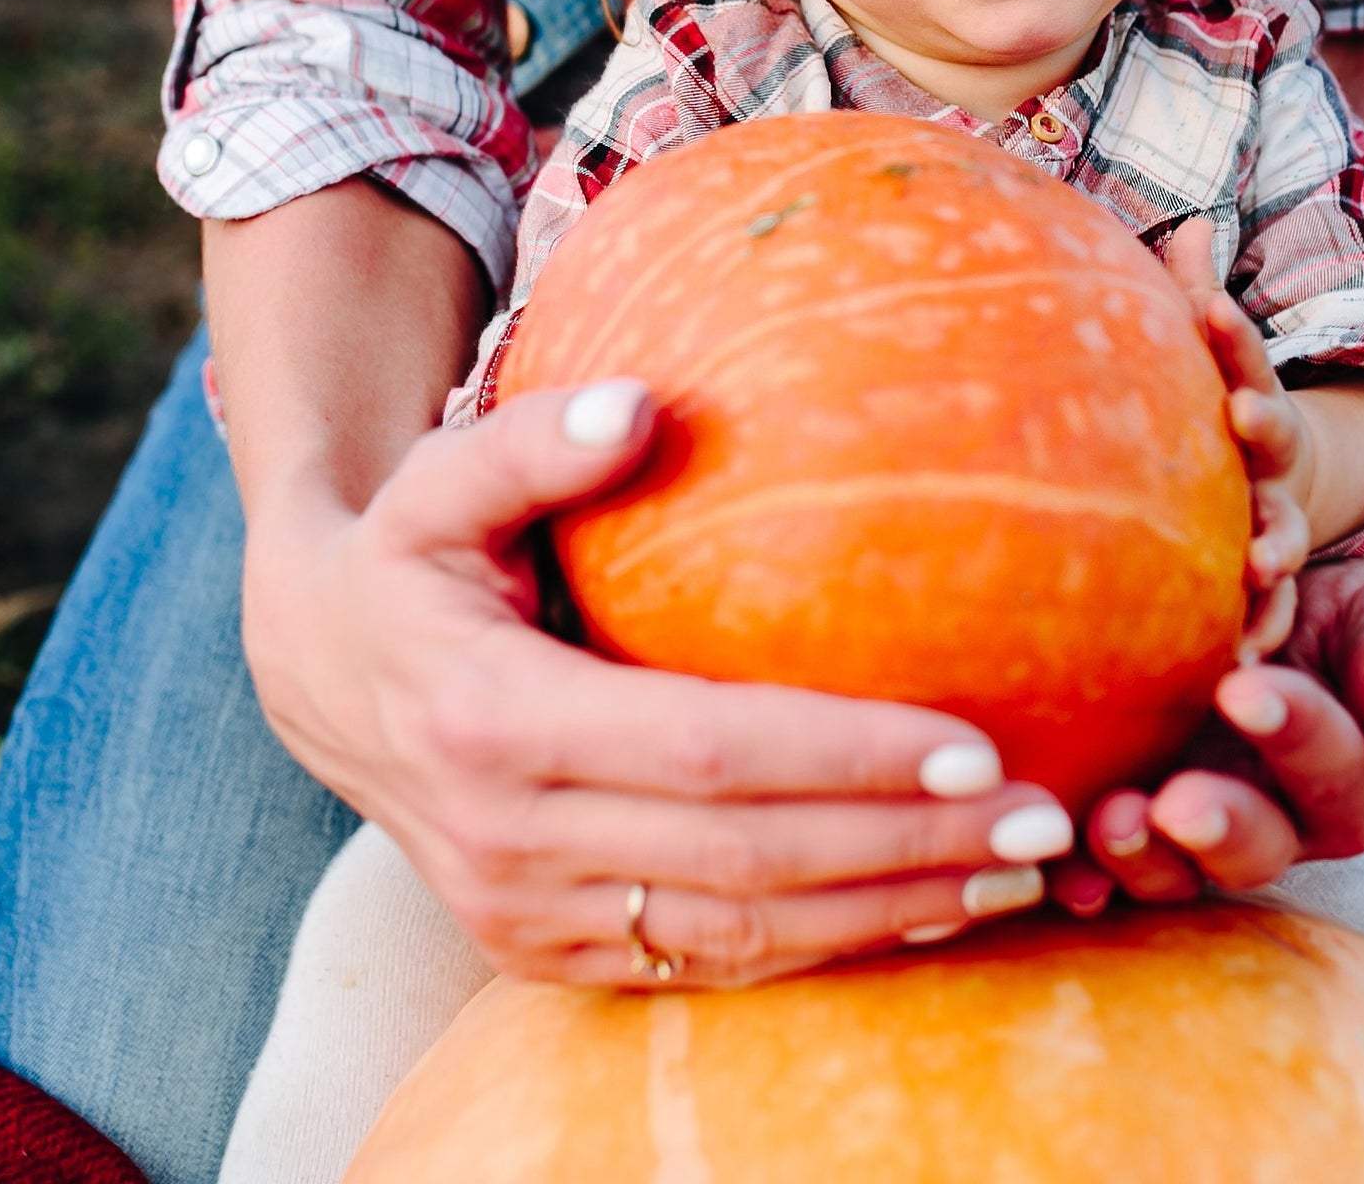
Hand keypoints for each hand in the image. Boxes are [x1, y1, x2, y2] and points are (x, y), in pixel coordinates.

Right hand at [242, 383, 1072, 987]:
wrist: (316, 672)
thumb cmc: (408, 554)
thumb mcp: (441, 480)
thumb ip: (535, 443)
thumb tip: (640, 403)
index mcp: (493, 719)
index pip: (705, 750)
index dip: (842, 752)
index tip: (975, 742)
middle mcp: (509, 840)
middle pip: (746, 860)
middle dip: (907, 847)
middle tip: (1047, 821)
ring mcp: (525, 913)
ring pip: (739, 934)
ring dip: (890, 912)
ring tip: (1021, 877)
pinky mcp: (545, 951)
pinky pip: (706, 961)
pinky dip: (824, 945)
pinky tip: (926, 910)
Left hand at [1056, 560, 1363, 914]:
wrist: (1246, 591)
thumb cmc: (1326, 604)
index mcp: (1348, 775)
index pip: (1333, 765)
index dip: (1294, 731)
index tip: (1242, 685)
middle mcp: (1276, 820)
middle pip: (1258, 846)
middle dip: (1221, 827)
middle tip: (1178, 803)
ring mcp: (1196, 830)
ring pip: (1180, 874)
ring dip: (1145, 860)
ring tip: (1111, 824)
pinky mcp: (1131, 830)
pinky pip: (1106, 874)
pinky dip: (1083, 878)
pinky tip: (1059, 873)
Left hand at [1161, 219, 1311, 658]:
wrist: (1289, 492)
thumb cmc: (1230, 414)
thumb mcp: (1218, 358)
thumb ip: (1199, 293)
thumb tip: (1193, 222)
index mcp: (1255, 404)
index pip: (1244, 357)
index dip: (1229, 332)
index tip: (1210, 307)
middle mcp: (1274, 463)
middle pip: (1272, 436)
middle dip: (1261, 424)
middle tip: (1244, 415)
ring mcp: (1277, 523)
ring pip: (1282, 532)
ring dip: (1272, 545)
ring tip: (1259, 565)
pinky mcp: (1267, 589)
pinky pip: (1268, 614)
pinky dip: (1258, 635)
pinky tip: (1236, 661)